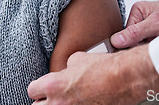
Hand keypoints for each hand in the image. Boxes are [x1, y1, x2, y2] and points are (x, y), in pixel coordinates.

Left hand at [27, 45, 158, 104]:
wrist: (126, 78)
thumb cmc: (105, 67)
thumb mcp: (78, 59)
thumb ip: (65, 68)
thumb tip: (65, 71)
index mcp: (53, 85)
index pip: (32, 91)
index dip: (38, 88)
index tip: (43, 88)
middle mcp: (59, 103)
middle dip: (44, 101)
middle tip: (53, 97)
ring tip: (68, 100)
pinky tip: (82, 102)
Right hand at [111, 0, 158, 48]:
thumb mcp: (157, 24)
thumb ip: (135, 33)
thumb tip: (115, 40)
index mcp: (136, 11)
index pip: (125, 36)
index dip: (134, 46)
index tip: (144, 49)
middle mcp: (141, 18)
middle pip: (134, 41)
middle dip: (144, 46)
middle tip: (157, 44)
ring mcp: (150, 26)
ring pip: (144, 44)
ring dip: (153, 47)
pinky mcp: (158, 32)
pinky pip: (152, 44)